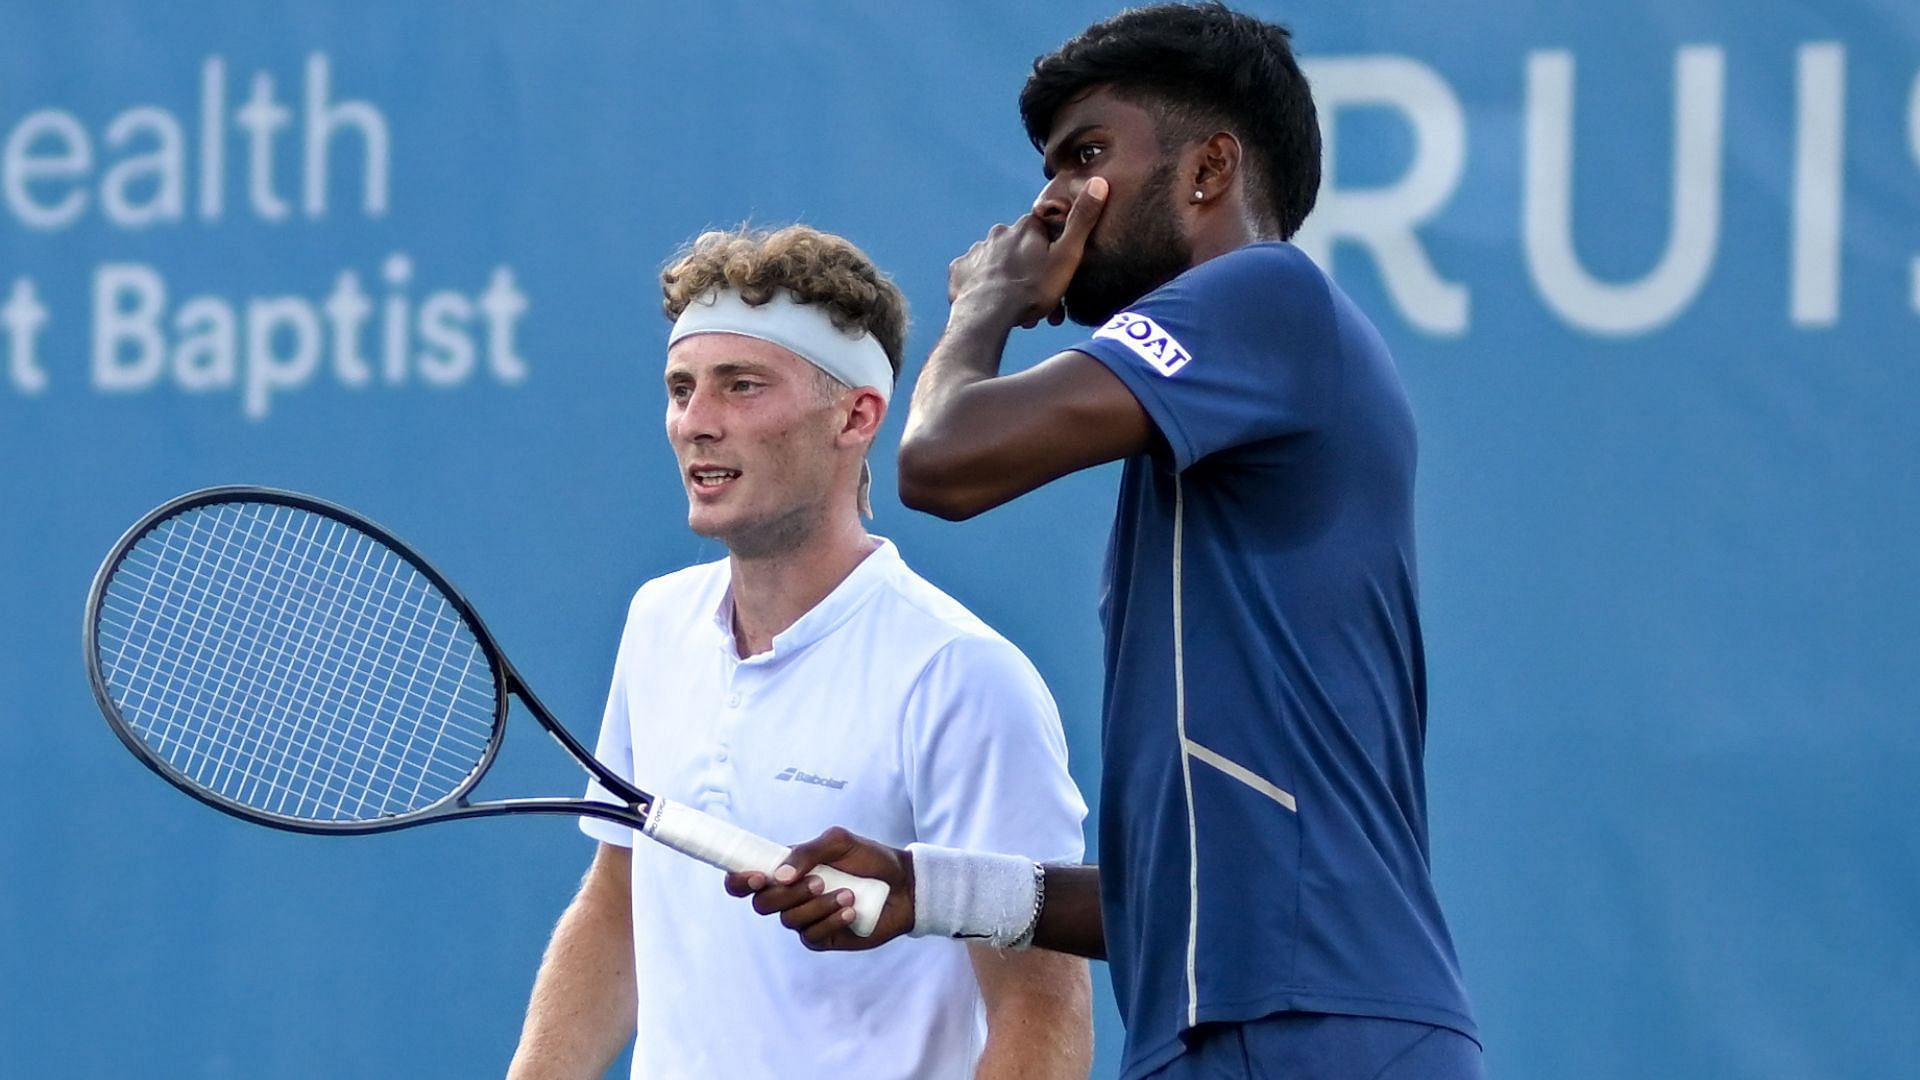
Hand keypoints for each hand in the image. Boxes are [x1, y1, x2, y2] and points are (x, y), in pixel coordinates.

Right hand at [722, 826, 915, 950]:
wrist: (904, 884)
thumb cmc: (870, 859)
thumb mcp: (838, 842)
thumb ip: (807, 851)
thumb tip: (779, 875)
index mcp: (787, 869)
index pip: (746, 879)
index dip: (739, 881)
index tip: (756, 877)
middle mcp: (791, 895)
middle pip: (762, 904)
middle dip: (788, 894)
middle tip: (819, 881)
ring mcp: (806, 918)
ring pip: (789, 920)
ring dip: (817, 906)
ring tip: (848, 894)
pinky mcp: (823, 938)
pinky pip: (811, 936)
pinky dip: (831, 921)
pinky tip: (852, 911)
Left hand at [948, 177, 1106, 328]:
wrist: (987, 314)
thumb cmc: (1031, 289)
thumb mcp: (1067, 256)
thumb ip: (1082, 220)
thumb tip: (1098, 181)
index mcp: (1027, 227)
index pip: (1045, 231)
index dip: (1054, 252)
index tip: (1058, 275)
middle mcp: (1000, 232)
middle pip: (1022, 249)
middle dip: (1032, 271)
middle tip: (1040, 300)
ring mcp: (977, 250)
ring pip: (1000, 264)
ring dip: (1010, 281)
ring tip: (1018, 309)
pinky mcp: (960, 270)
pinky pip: (976, 275)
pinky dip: (985, 287)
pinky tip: (992, 303)